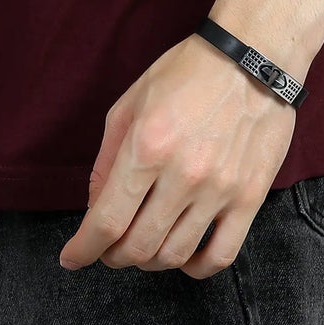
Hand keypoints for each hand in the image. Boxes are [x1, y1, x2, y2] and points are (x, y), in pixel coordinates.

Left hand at [57, 34, 299, 278]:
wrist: (252, 57)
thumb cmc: (187, 73)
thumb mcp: (132, 102)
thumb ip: (108, 158)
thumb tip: (96, 206)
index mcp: (147, 146)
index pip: (107, 220)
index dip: (84, 249)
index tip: (72, 258)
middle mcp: (183, 173)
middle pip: (138, 246)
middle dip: (113, 256)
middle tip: (108, 249)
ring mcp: (220, 189)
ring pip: (175, 256)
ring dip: (149, 262)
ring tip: (142, 247)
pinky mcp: (250, 198)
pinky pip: (220, 256)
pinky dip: (194, 267)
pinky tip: (182, 255)